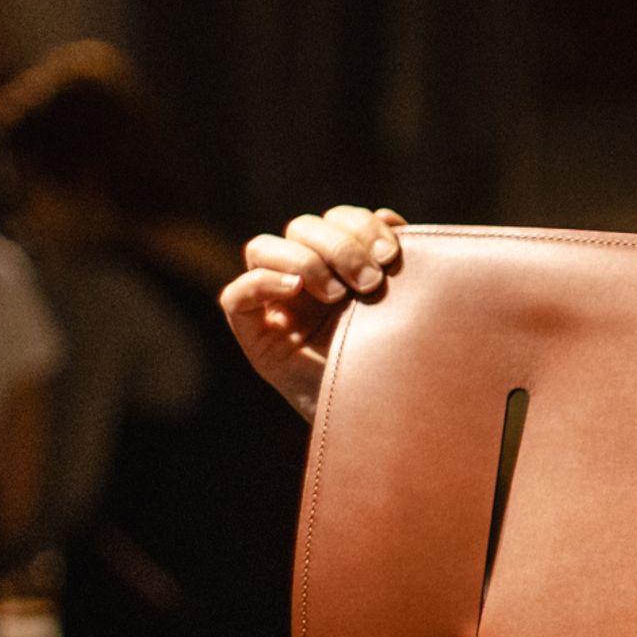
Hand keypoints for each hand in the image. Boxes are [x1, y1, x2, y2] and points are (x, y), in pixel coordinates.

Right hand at [220, 204, 405, 422]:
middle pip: (301, 227)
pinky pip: (236, 295)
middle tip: (371, 282)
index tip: (393, 254)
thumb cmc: (398, 361)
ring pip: (262, 248)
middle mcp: (304, 278)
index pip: (336, 219)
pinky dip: (262, 283)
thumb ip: (391, 261)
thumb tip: (390, 218)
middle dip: (340, 246)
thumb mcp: (400, 303)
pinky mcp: (253, 334)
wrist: (386, 419)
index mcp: (340, 264)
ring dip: (305, 261)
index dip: (361, 225)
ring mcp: (274, 303)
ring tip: (339, 295)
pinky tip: (297, 291)